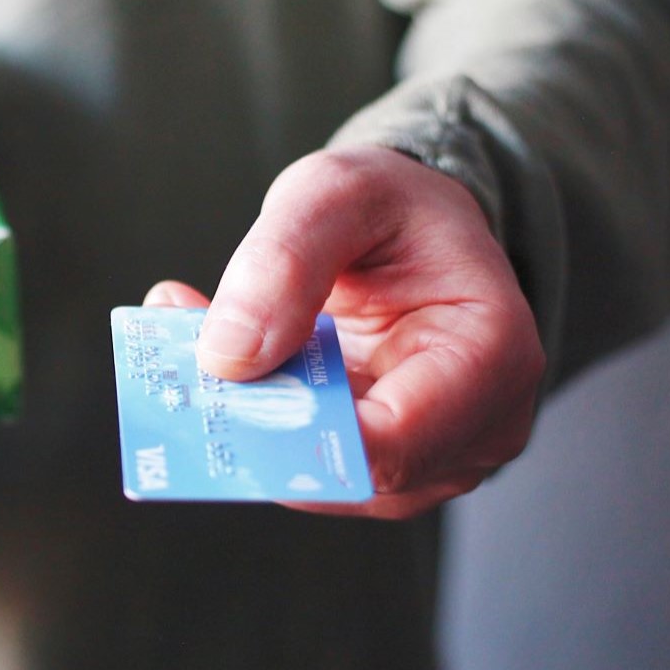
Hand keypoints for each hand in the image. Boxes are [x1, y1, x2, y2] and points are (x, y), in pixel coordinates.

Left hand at [146, 146, 543, 519]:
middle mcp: (478, 426)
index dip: (298, 432)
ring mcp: (436, 457)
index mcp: (491, 356)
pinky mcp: (387, 463)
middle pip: (351, 473)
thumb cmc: (395, 206)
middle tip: (178, 368)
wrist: (414, 228)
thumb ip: (283, 261)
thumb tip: (227, 357)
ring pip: (319, 478)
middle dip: (258, 426)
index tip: (218, 384)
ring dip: (246, 421)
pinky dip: (256, 418)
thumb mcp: (338, 191)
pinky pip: (308, 462)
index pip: (394, 443)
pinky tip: (213, 358)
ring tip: (185, 342)